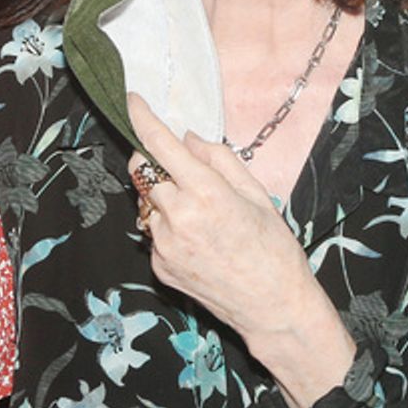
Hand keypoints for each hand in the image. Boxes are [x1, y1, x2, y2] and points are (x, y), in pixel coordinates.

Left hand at [127, 93, 355, 407]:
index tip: (133, 100)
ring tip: (201, 216)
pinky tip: (200, 241)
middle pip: (144, 173)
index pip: (162, 146)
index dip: (144, 119)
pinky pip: (155, 235)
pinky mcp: (160, 268)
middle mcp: (179, 218)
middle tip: (179, 168)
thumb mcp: (257, 195)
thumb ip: (220, 160)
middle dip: (154, 162)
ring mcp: (166, 246)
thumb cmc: (274, 248)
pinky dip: (169, 228)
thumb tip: (189, 139)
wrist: (273, 306)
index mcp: (207, 194)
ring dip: (163, 198)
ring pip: (148, 205)